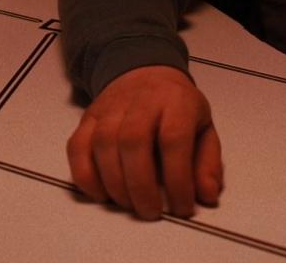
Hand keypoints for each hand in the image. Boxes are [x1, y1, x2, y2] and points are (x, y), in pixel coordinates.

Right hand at [66, 65, 222, 219]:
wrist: (145, 73)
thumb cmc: (177, 109)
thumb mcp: (204, 128)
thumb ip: (208, 164)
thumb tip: (207, 196)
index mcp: (176, 102)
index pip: (173, 139)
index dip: (177, 179)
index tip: (182, 207)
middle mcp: (141, 100)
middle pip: (133, 140)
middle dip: (140, 185)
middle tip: (150, 212)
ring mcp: (110, 108)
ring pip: (103, 144)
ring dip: (115, 184)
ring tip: (130, 205)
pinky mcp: (88, 118)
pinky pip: (77, 147)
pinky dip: (85, 176)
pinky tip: (101, 194)